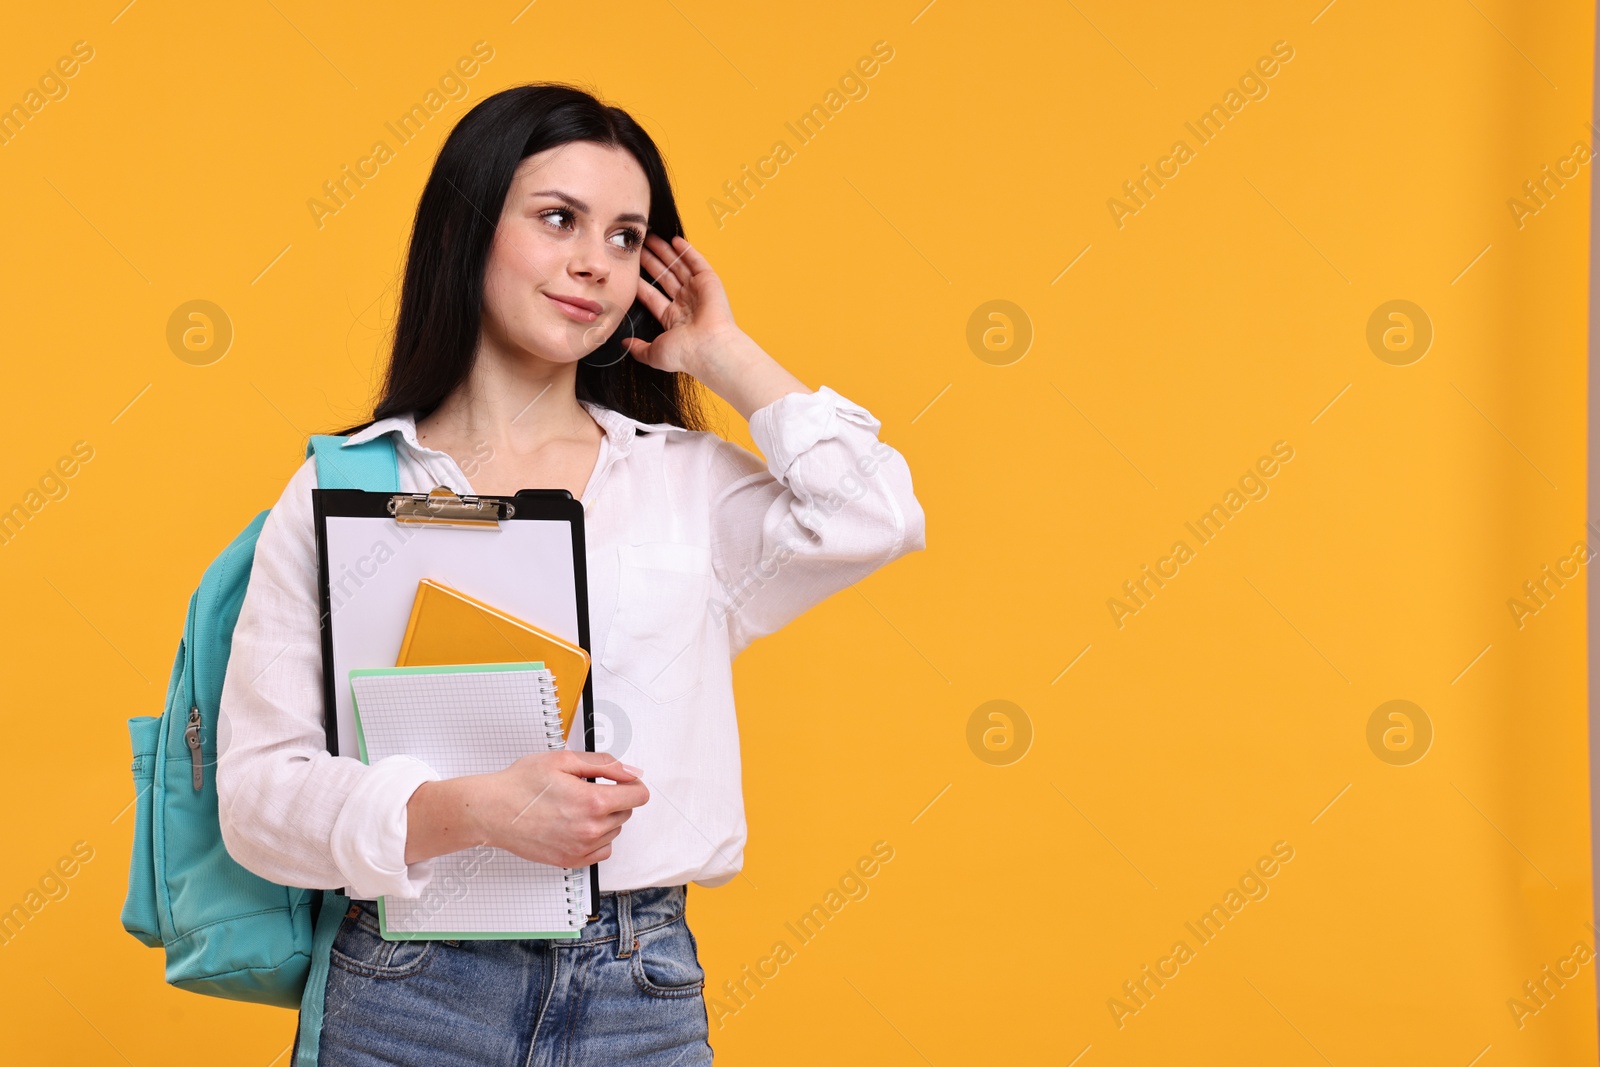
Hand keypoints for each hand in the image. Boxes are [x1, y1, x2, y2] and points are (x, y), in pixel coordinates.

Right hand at [472, 750, 648, 867]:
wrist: (492, 810)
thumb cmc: (521, 784)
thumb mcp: (564, 761)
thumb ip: (605, 764)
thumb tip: (631, 772)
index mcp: (592, 802)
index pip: (638, 796)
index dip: (632, 784)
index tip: (622, 782)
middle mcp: (590, 829)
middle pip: (626, 812)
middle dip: (614, 799)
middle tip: (587, 790)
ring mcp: (580, 848)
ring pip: (614, 831)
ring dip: (604, 819)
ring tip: (576, 807)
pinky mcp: (570, 861)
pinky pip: (602, 851)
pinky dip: (596, 839)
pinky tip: (578, 826)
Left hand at [622, 233, 740, 376]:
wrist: (709, 348)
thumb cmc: (685, 353)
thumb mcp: (654, 353)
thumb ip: (638, 348)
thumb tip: (624, 344)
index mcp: (673, 319)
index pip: (652, 296)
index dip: (641, 282)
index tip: (630, 270)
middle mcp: (686, 303)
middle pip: (664, 277)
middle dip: (651, 262)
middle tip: (639, 248)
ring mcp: (698, 291)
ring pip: (678, 267)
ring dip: (665, 252)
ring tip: (651, 238)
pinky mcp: (709, 281)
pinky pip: (696, 262)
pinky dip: (687, 251)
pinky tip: (675, 240)